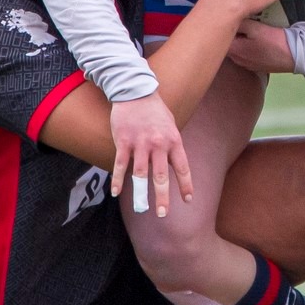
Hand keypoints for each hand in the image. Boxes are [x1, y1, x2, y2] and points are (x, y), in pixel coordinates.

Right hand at [109, 93, 191, 218]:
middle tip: (162, 214)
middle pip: (161, 176)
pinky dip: (118, 180)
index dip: (185, 185)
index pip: (182, 167)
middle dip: (162, 197)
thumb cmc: (155, 110)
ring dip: (140, 193)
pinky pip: (121, 165)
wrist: (135, 91)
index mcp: (173, 140)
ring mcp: (140, 143)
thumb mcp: (171, 125)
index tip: (188, 200)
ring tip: (141, 209)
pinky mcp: (124, 141)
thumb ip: (172, 145)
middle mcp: (158, 144)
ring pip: (140, 174)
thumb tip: (174, 165)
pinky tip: (116, 193)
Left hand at [227, 21, 295, 73]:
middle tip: (239, 19)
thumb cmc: (274, 41)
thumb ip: (238, 23)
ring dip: (240, 38)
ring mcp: (245, 65)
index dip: (223, 23)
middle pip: (228, 41)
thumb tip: (227, 17)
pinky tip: (256, 39)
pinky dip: (247, 45)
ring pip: (237, 47)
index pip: (219, 35)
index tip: (229, 15)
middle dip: (231, 30)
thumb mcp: (255, 27)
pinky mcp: (254, 66)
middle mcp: (236, 60)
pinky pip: (245, 53)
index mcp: (233, 50)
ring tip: (249, 27)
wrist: (295, 55)